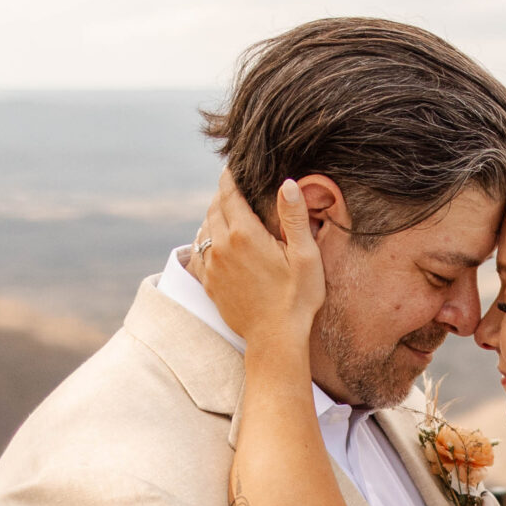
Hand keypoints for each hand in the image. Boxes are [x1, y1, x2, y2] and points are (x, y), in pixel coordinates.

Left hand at [198, 176, 327, 355]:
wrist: (275, 338)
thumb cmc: (297, 297)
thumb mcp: (306, 256)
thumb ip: (294, 217)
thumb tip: (287, 183)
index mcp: (245, 235)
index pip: (229, 194)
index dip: (230, 177)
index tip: (232, 166)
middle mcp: (222, 247)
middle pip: (214, 208)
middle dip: (223, 195)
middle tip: (233, 186)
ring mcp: (211, 266)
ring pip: (204, 229)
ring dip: (214, 216)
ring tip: (227, 211)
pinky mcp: (208, 283)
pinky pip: (199, 251)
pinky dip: (206, 239)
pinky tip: (216, 240)